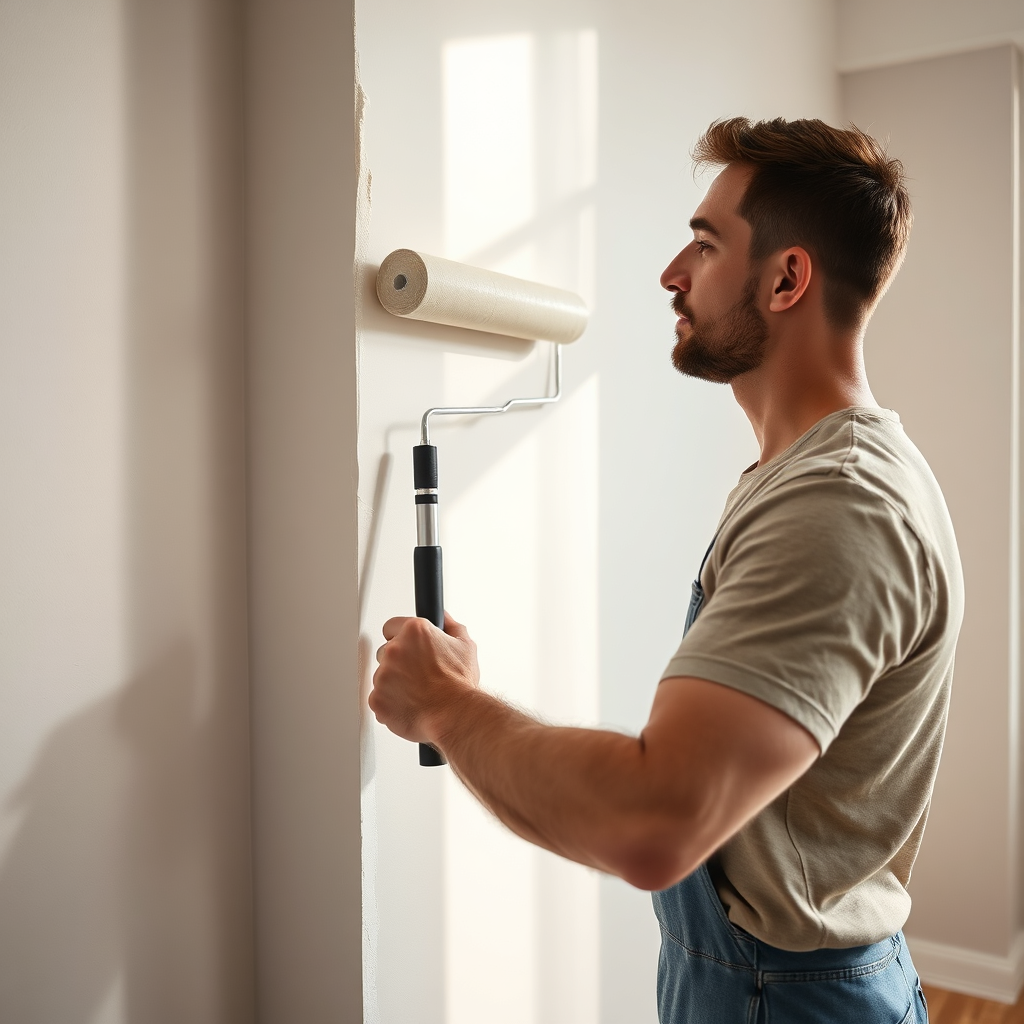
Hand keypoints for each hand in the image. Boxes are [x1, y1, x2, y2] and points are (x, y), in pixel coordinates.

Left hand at [369, 612, 479, 744]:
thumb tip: (444, 617)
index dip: (400, 637)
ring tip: (417, 693)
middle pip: (385, 652)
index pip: (392, 626)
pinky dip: (390, 704)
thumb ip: (451, 627)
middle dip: (398, 663)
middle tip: (417, 675)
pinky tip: (409, 705)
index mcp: (414, 632)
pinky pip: (378, 699)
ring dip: (394, 684)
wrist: (454, 714)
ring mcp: (382, 674)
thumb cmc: (459, 684)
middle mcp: (395, 649)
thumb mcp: (465, 646)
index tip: (407, 647)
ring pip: (381, 676)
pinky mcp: (376, 698)